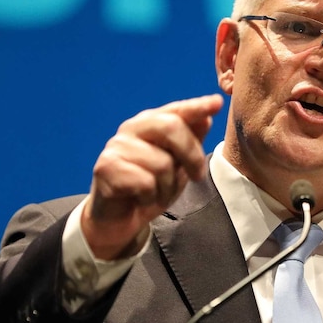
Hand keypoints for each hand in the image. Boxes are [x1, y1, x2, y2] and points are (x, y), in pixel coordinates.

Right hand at [81, 94, 223, 259]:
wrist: (119, 219)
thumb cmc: (151, 187)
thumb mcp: (179, 164)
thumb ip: (191, 139)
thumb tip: (207, 115)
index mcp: (150, 123)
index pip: (177, 110)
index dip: (197, 106)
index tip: (217, 103)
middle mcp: (131, 128)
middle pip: (171, 127)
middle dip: (192, 156)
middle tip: (197, 177)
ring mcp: (116, 146)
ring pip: (161, 163)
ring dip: (167, 187)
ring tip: (157, 193)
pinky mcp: (105, 168)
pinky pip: (145, 183)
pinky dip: (150, 198)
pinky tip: (140, 199)